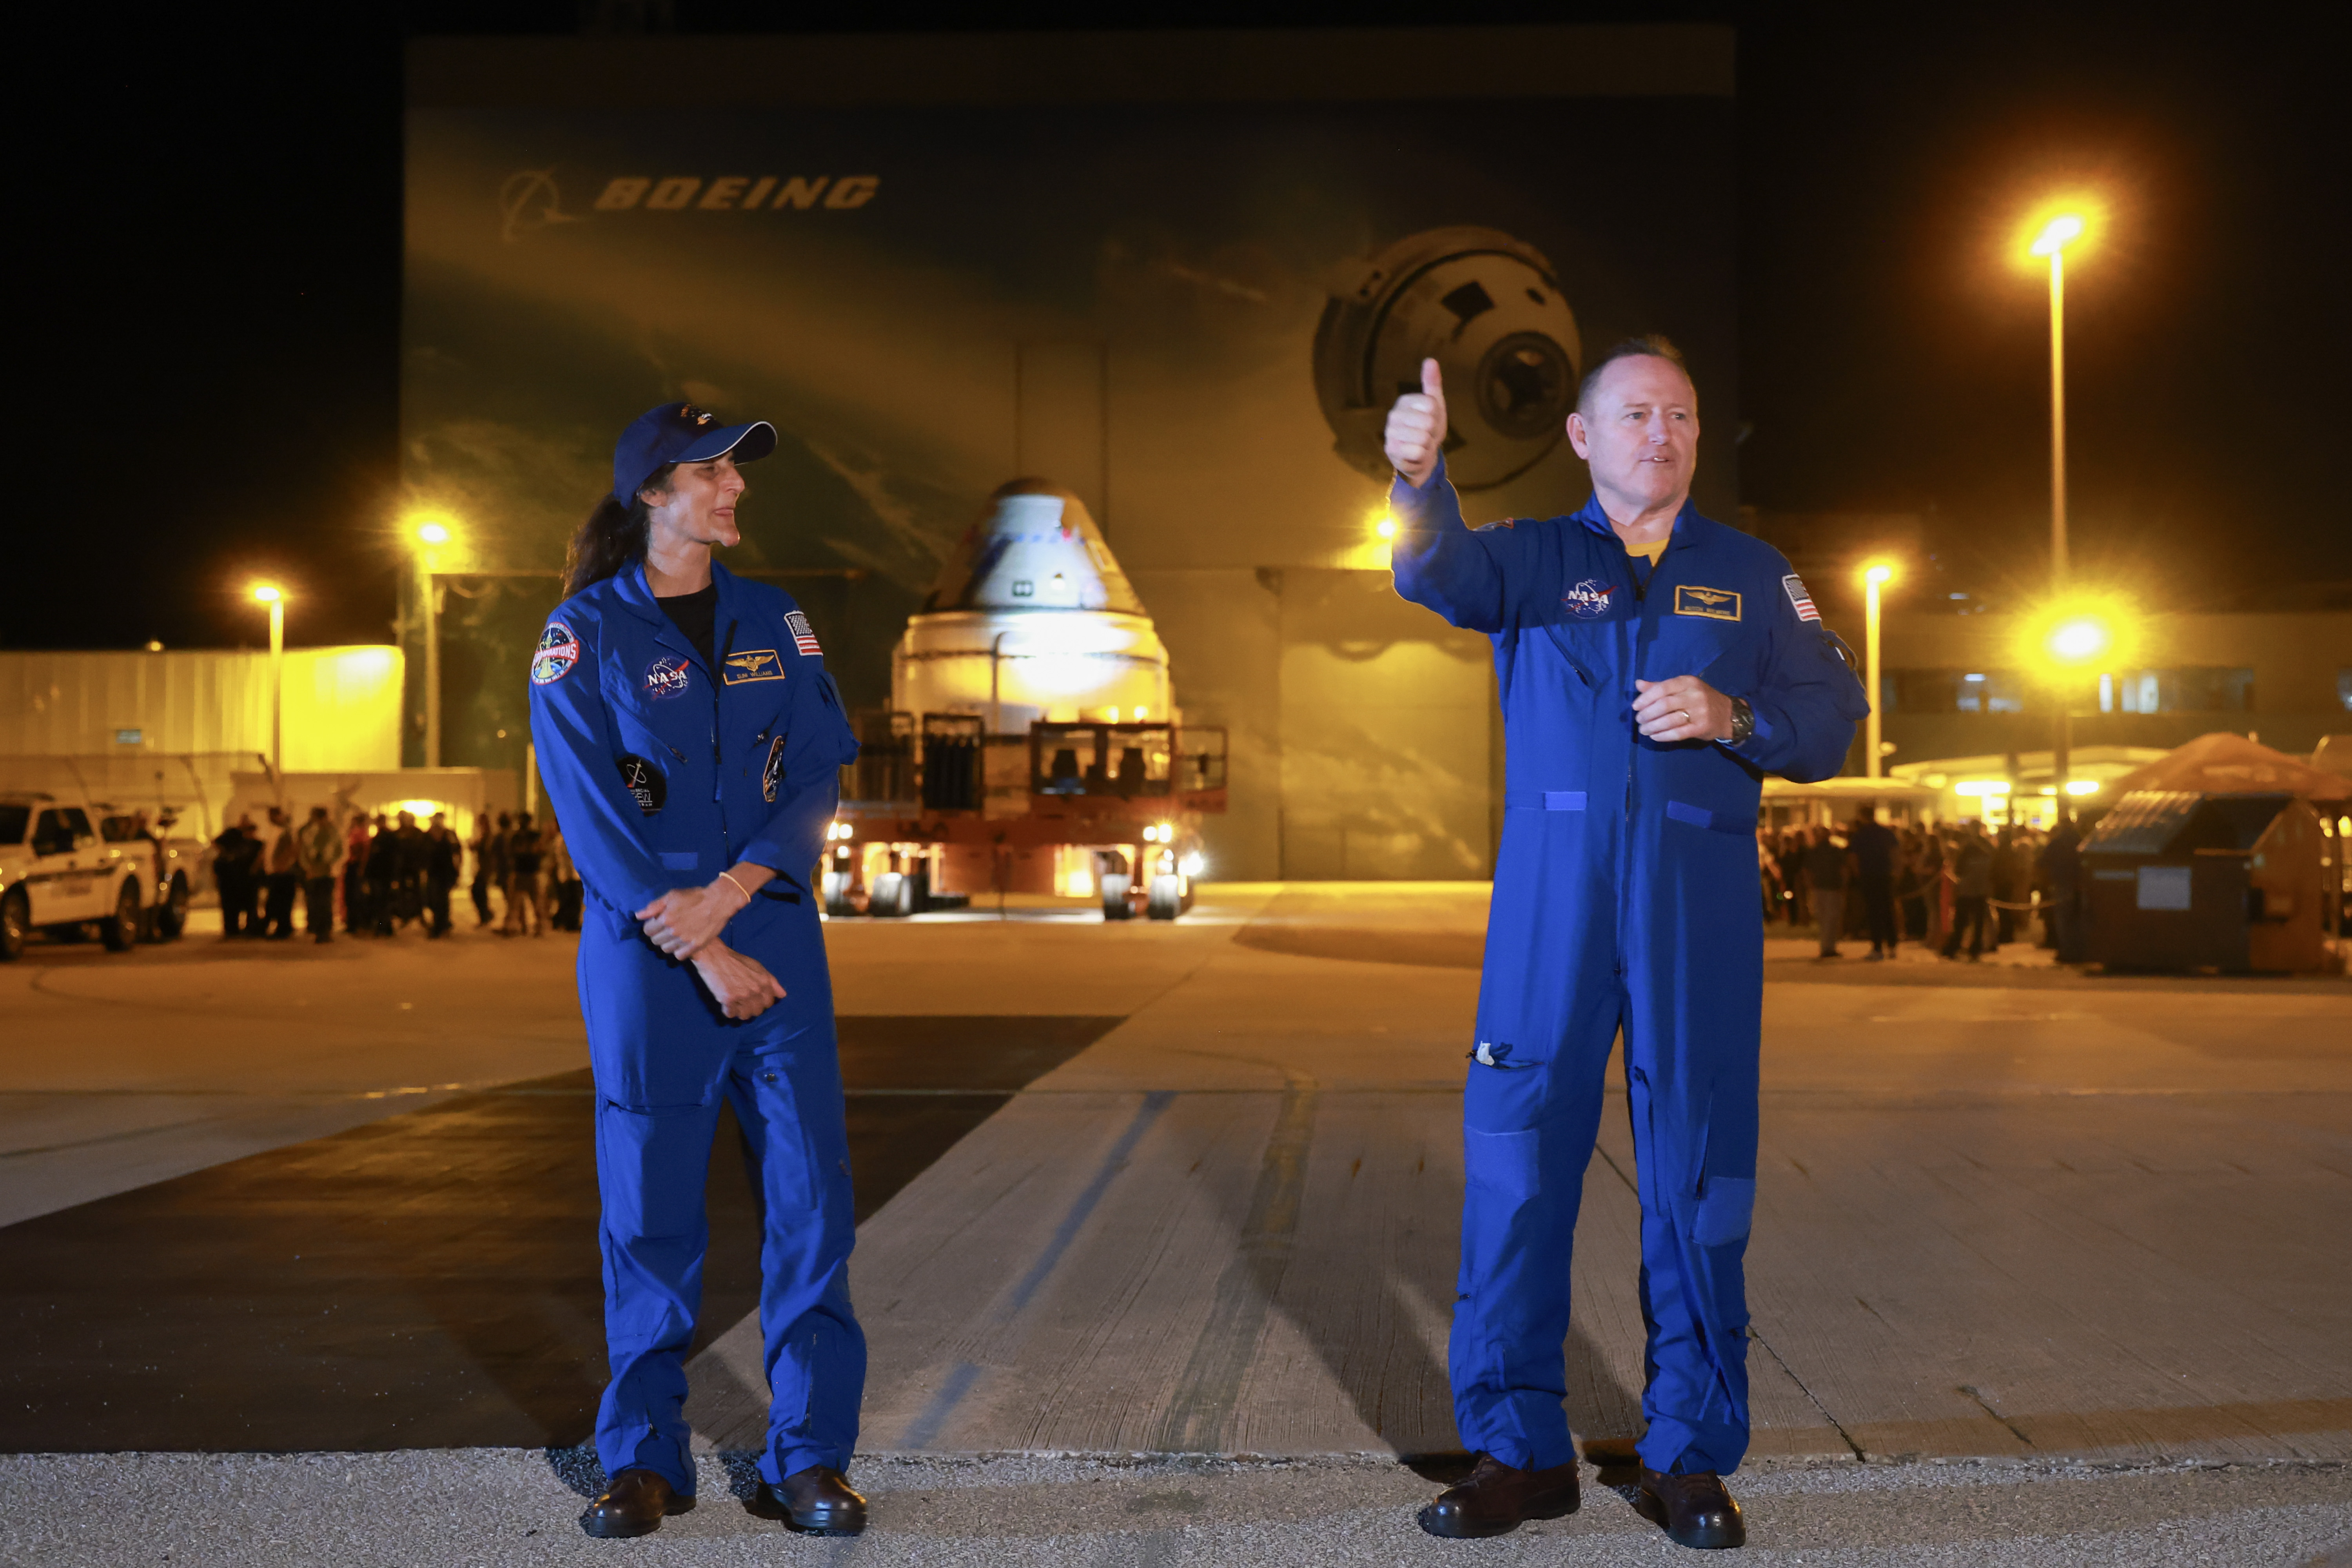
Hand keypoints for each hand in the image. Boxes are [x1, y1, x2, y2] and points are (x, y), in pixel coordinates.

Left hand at [636, 881, 741, 958]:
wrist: (718, 902)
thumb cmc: (694, 896)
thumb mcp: (672, 895)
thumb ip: (654, 906)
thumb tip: (638, 916)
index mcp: (665, 918)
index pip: (647, 930)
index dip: (650, 926)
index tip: (657, 923)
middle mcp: (673, 931)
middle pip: (655, 941)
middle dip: (658, 935)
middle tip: (666, 929)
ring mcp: (684, 940)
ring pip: (666, 949)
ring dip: (667, 944)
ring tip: (674, 937)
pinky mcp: (695, 946)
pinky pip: (679, 956)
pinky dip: (678, 951)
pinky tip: (682, 944)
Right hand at [691, 940, 786, 1020]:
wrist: (716, 957)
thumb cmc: (737, 961)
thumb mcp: (758, 967)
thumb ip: (772, 982)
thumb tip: (782, 995)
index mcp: (765, 982)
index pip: (769, 1003)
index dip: (761, 1002)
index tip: (754, 999)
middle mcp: (756, 990)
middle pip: (757, 1011)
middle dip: (750, 1008)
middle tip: (742, 1001)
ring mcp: (742, 996)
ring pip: (745, 1016)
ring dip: (739, 1011)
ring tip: (734, 1003)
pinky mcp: (728, 1000)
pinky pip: (730, 1015)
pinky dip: (728, 1011)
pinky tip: (725, 1002)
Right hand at [1383, 357, 1447, 488]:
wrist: (1420, 456)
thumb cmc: (1427, 429)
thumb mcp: (1434, 405)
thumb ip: (1432, 383)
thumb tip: (1430, 360)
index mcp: (1404, 401)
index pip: (1432, 405)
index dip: (1437, 416)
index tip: (1431, 420)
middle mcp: (1394, 415)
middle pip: (1428, 422)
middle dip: (1432, 432)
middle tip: (1426, 435)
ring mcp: (1390, 433)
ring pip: (1423, 438)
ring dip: (1427, 445)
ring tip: (1420, 445)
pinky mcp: (1391, 450)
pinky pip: (1418, 452)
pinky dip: (1421, 456)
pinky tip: (1414, 455)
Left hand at [1633, 676, 1733, 742]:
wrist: (1727, 714)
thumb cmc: (1700, 698)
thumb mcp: (1682, 687)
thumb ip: (1660, 686)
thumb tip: (1638, 684)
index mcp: (1687, 682)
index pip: (1662, 688)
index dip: (1645, 698)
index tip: (1635, 707)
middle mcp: (1694, 695)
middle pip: (1664, 705)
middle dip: (1647, 714)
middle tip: (1639, 720)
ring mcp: (1699, 712)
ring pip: (1669, 720)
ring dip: (1652, 727)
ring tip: (1643, 730)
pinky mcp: (1701, 728)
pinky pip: (1677, 733)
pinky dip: (1663, 736)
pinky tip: (1654, 736)